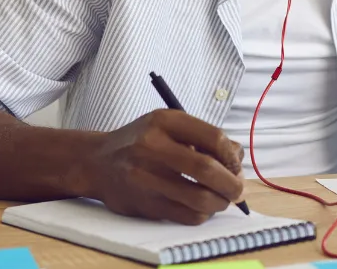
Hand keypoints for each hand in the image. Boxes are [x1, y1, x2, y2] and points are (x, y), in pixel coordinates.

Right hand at [77, 109, 244, 223]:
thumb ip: (203, 137)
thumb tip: (239, 157)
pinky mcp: (145, 204)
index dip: (232, 155)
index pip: (213, 137)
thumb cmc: (142, 142)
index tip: (236, 164)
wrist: (98, 163)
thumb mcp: (169, 126)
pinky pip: (187, 215)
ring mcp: (146, 178)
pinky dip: (203, 213)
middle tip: (238, 188)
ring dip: (221, 202)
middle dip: (232, 183)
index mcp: (163, 122)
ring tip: (223, 198)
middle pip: (207, 169)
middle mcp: (152, 147)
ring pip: (200, 198)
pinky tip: (202, 206)